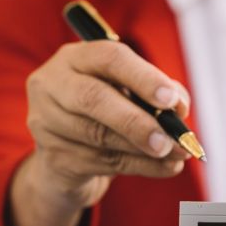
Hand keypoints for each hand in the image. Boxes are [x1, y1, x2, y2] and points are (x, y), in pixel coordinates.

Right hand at [9, 41, 190, 225]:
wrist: (69, 157)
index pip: (108, 58)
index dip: (142, 77)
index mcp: (76, 58)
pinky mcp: (54, 158)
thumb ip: (159, 94)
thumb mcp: (132, 92)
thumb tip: (179, 108)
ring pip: (99, 136)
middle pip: (92, 99)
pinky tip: (166, 167)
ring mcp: (46, 123)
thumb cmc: (109, 112)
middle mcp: (53, 85)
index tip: (170, 99)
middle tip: (170, 139)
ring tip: (177, 154)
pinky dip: (142, 166)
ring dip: (144, 148)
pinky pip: (103, 163)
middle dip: (137, 120)